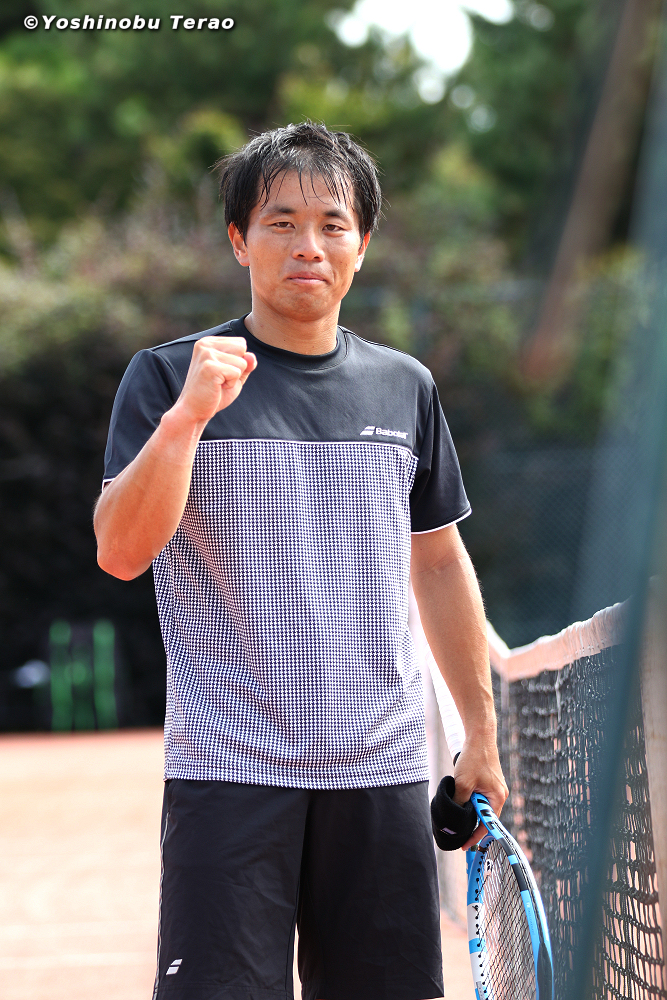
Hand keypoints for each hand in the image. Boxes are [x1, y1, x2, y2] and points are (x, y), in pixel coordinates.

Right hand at [173, 336, 256, 427]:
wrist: (194, 410)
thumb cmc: (213, 394)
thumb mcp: (234, 376)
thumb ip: (246, 364)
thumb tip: (251, 356)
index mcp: (209, 342)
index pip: (241, 343)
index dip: (237, 362)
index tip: (221, 372)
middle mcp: (205, 344)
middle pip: (242, 348)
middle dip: (238, 367)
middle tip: (220, 379)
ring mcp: (206, 354)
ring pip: (242, 362)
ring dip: (234, 378)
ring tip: (218, 384)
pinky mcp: (209, 367)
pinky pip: (236, 372)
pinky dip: (231, 384)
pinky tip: (217, 387)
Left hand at [452, 735, 508, 849]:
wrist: (479, 736)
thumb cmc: (474, 758)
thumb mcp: (463, 783)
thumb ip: (459, 802)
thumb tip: (454, 817)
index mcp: (497, 798)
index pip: (487, 824)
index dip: (474, 836)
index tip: (463, 845)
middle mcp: (500, 795)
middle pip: (485, 816)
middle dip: (471, 823)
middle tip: (457, 831)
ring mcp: (496, 788)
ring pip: (481, 806)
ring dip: (470, 810)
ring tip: (457, 814)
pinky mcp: (490, 782)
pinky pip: (481, 797)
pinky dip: (471, 801)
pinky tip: (462, 798)